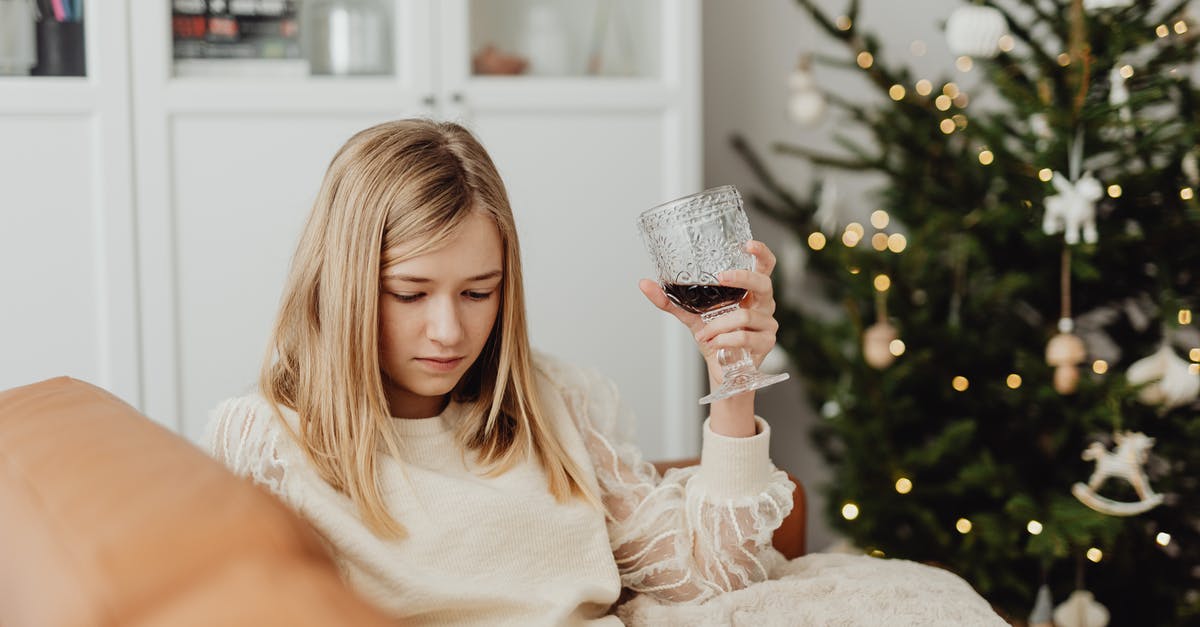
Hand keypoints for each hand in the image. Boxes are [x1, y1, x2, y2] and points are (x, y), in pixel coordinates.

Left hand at [639, 240, 779, 385]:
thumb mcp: (691, 314)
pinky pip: (744, 337)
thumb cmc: (714, 335)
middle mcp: (763, 303)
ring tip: (705, 333)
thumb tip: (644, 283)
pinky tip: (715, 343)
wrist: (722, 367)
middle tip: (721, 277)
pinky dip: (725, 340)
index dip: (760, 253)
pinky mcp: (767, 342)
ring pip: (745, 315)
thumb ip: (671, 300)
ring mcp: (768, 323)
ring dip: (719, 325)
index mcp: (750, 291)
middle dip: (742, 278)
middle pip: (764, 283)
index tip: (746, 245)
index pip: (764, 266)